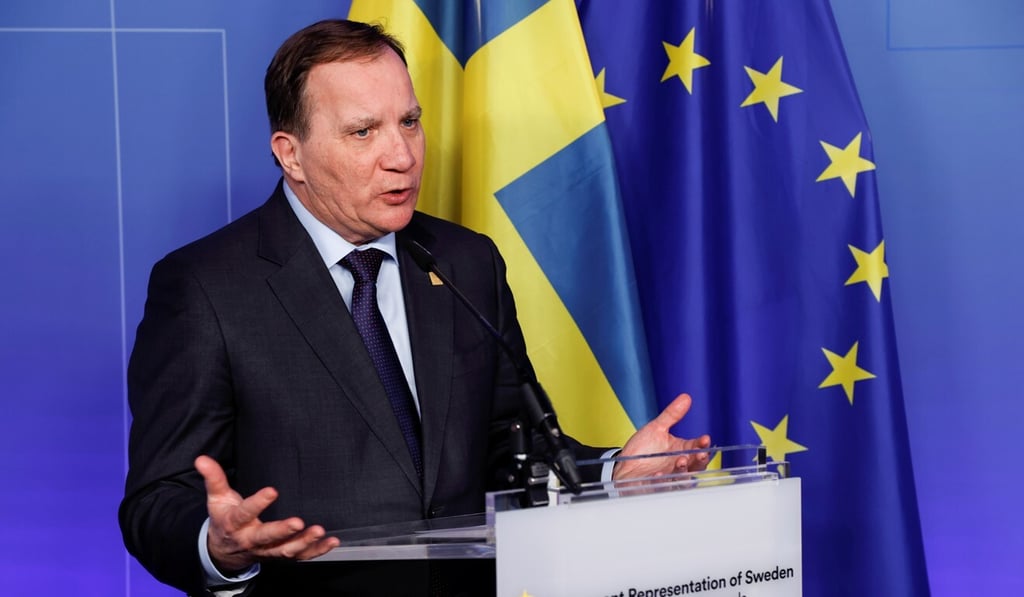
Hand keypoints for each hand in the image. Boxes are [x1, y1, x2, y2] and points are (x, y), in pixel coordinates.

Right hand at [195, 455, 339, 573]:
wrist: (224, 551)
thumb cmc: (225, 519)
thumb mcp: (217, 499)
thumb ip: (214, 478)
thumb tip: (202, 459)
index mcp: (236, 524)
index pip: (245, 513)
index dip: (258, 503)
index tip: (272, 491)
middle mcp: (251, 540)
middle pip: (267, 537)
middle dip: (282, 531)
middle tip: (298, 522)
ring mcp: (267, 551)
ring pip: (285, 550)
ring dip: (303, 542)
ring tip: (318, 531)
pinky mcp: (281, 555)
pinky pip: (300, 556)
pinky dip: (316, 551)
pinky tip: (331, 542)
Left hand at [612, 394, 711, 480]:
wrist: (624, 466)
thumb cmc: (642, 449)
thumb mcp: (656, 428)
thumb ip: (672, 415)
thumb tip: (685, 398)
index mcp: (681, 449)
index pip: (696, 446)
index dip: (702, 443)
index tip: (705, 439)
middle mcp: (679, 464)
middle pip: (696, 464)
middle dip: (700, 459)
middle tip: (699, 454)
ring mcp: (671, 477)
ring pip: (685, 477)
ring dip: (684, 470)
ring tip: (680, 461)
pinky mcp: (660, 486)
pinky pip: (666, 486)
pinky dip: (665, 480)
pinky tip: (659, 474)